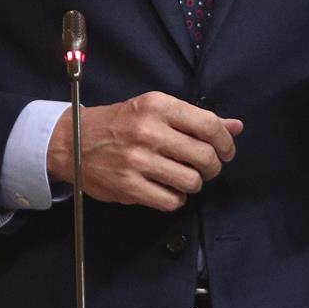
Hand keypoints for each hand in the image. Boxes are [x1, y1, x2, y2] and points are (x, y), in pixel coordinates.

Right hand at [47, 91, 242, 212]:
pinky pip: (171, 201)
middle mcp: (148, 131)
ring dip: (193, 183)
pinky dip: (175, 199)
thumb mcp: (155, 109)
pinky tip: (167, 189)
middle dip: (212, 166)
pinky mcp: (128, 186)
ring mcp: (138, 160)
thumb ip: (196, 119)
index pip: (209, 125)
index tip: (226, 151)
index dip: (226, 142)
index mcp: (157, 106)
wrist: (72, 141)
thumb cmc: (119, 123)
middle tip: (205, 167)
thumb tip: (236, 126)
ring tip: (183, 177)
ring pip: (192, 181)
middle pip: (204, 156)